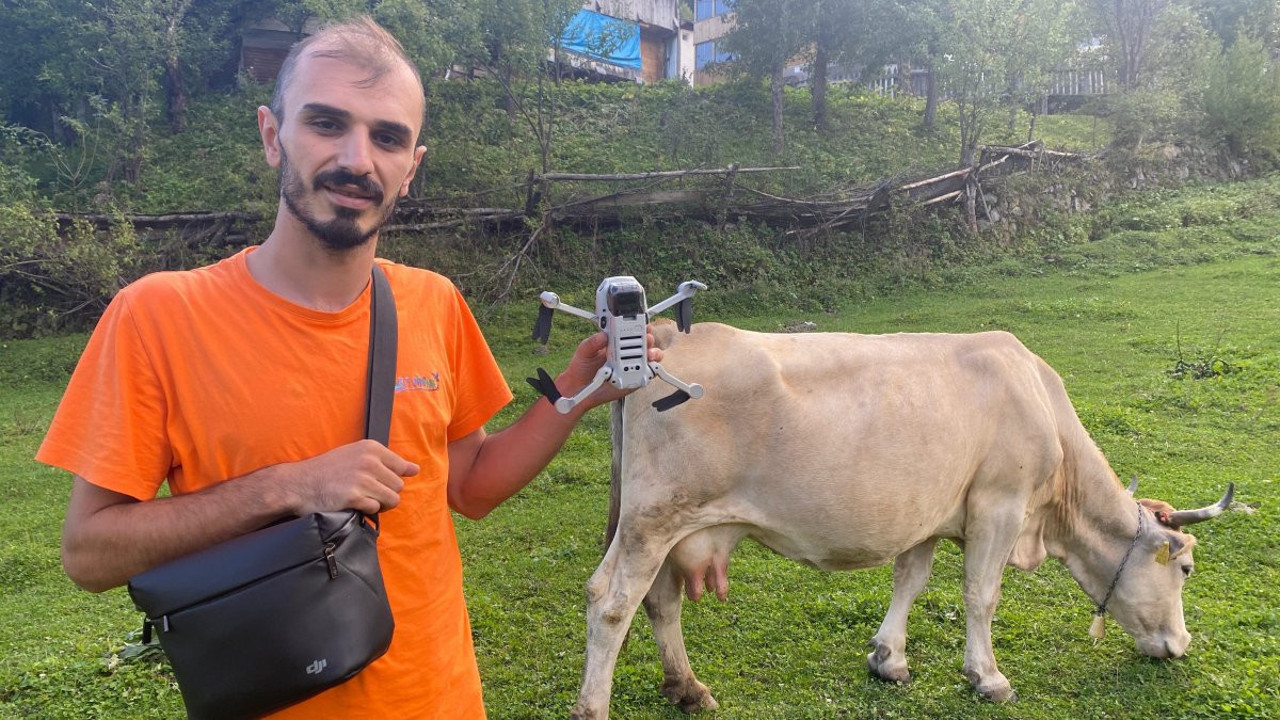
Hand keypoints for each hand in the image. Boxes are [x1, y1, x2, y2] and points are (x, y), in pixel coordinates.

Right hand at [275, 439, 419, 515]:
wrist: (298, 483)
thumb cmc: (327, 471)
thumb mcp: (356, 455)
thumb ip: (386, 461)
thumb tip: (415, 469)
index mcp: (371, 448)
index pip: (402, 467)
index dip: (392, 479)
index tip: (379, 482)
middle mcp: (369, 461)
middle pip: (399, 486)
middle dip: (386, 493)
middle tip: (367, 494)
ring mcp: (362, 479)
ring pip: (392, 499)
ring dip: (380, 504)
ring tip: (362, 500)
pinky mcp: (355, 497)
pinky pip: (376, 509)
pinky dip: (367, 510)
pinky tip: (353, 504)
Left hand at [556, 326, 663, 410]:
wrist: (580, 387)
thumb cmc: (582, 366)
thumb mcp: (584, 350)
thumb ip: (592, 342)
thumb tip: (603, 335)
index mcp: (616, 341)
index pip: (631, 330)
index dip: (639, 325)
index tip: (641, 323)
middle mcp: (626, 352)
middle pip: (645, 341)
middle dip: (649, 338)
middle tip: (647, 338)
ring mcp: (632, 365)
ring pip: (651, 356)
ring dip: (653, 353)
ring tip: (648, 355)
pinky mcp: (635, 379)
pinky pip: (648, 374)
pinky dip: (650, 370)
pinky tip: (645, 369)